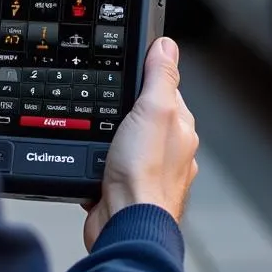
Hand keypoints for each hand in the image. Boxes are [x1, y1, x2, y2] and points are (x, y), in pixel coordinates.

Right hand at [82, 37, 198, 250]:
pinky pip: (106, 166)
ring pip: (121, 141)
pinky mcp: (123, 188)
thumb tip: (166, 46)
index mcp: (179, 126)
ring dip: (107, 140)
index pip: (164, 89)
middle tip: (109, 111)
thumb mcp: (153, 109)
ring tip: (100, 141)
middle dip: (121, 112)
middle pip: (140, 114)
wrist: (125, 226)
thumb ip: (160, 76)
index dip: (145, 78)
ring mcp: (146, 170)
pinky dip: (96, 163)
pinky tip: (93, 163)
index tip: (130, 72)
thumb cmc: (145, 175)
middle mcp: (167, 149)